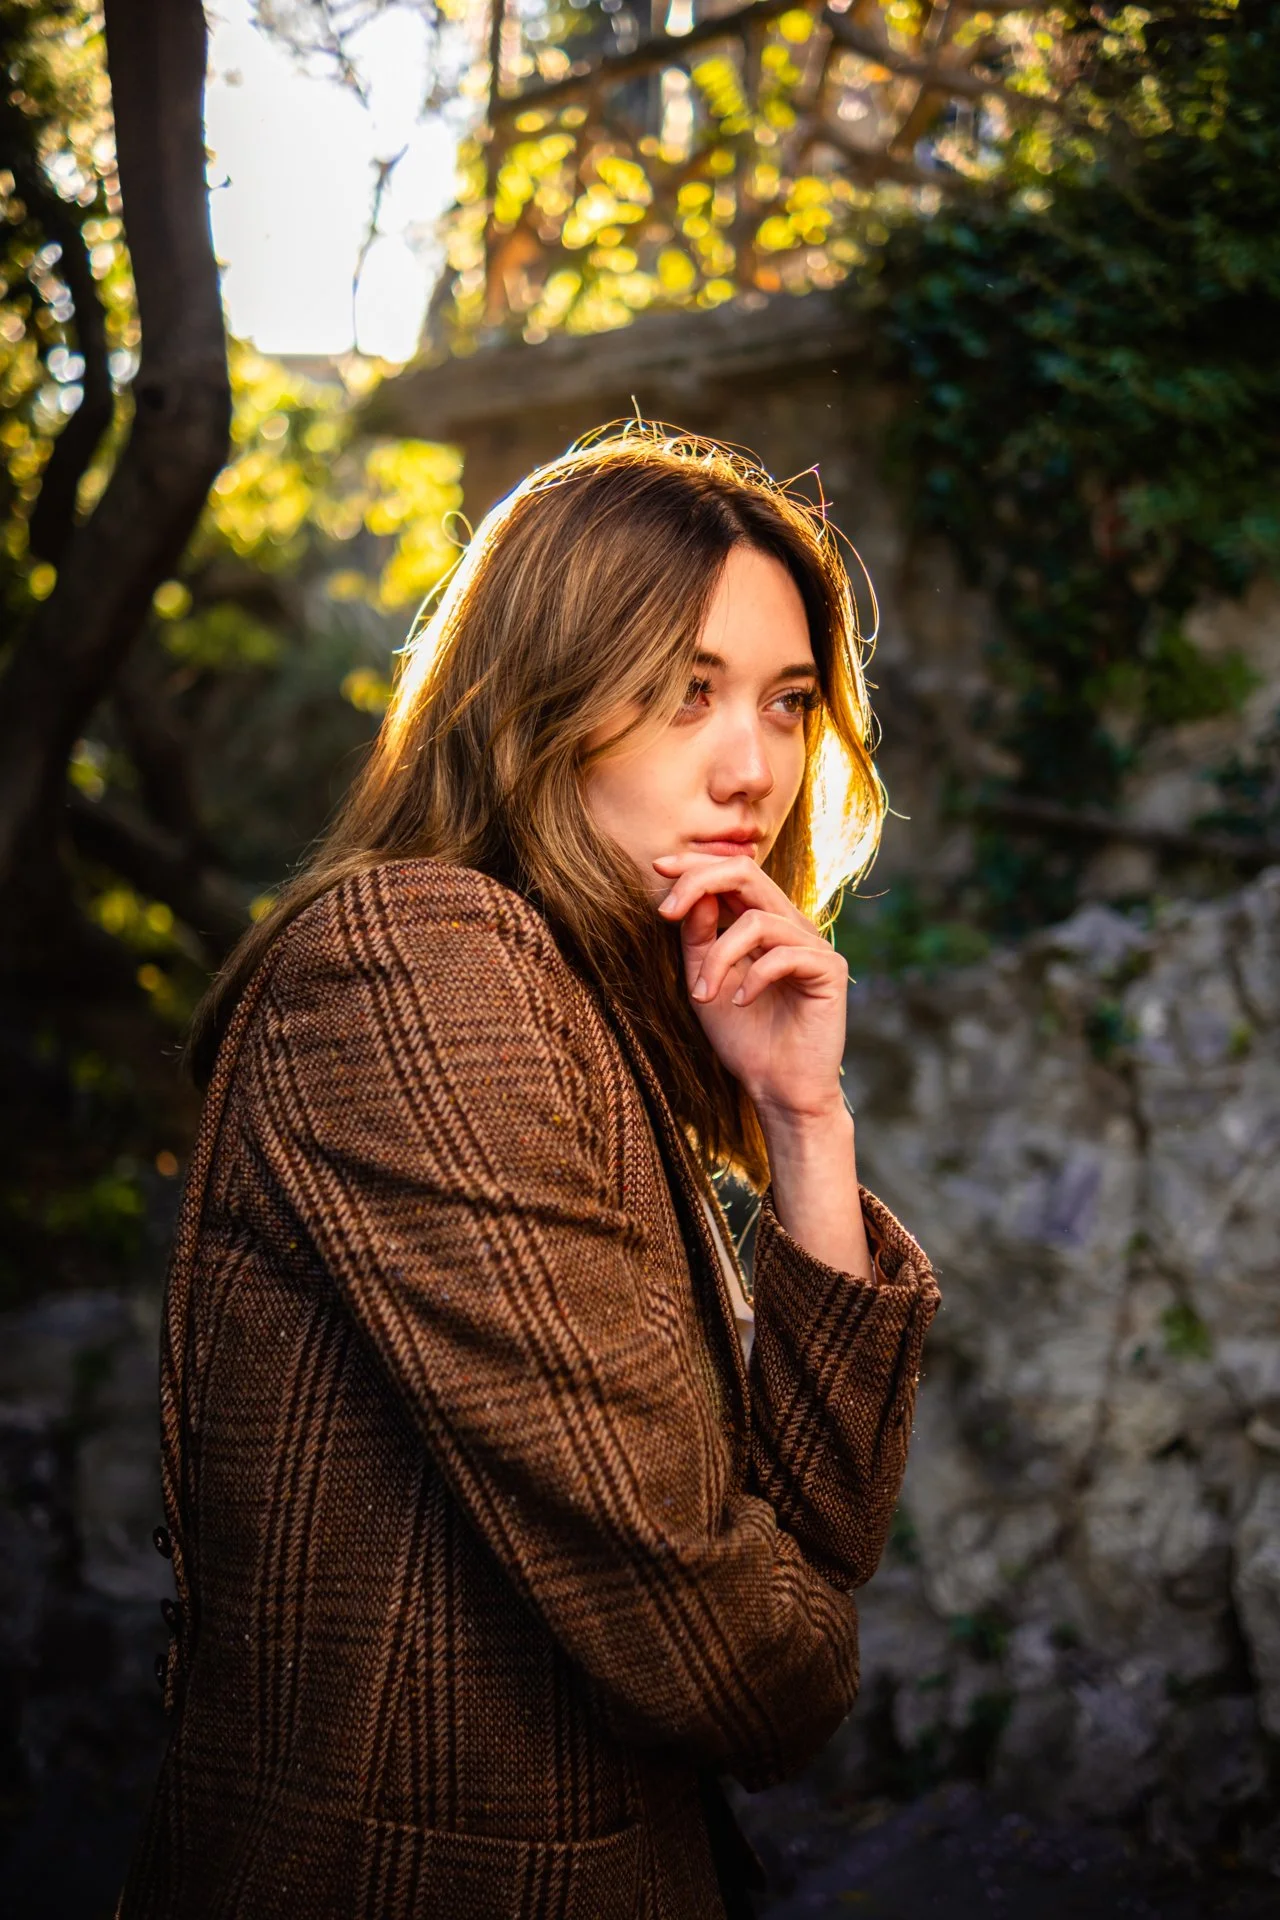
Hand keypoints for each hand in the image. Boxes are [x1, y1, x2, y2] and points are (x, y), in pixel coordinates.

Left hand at [653, 850, 848, 1125]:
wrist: (778, 1089)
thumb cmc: (744, 1039)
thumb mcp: (704, 982)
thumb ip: (699, 939)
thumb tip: (693, 895)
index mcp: (763, 923)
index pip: (732, 874)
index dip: (695, 865)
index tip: (657, 867)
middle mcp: (791, 926)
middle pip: (747, 874)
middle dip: (699, 883)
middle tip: (665, 911)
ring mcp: (813, 945)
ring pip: (757, 921)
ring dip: (718, 958)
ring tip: (702, 995)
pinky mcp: (829, 970)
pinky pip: (784, 954)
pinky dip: (753, 979)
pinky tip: (739, 1004)